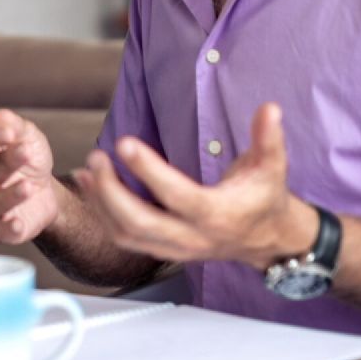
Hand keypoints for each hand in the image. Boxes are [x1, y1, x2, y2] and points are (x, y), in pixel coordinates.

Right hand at [0, 109, 58, 243]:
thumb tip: (1, 118)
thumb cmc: (30, 162)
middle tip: (26, 153)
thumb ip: (14, 124)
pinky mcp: (3, 228)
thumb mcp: (28, 135)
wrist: (48, 192)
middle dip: (7, 162)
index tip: (8, 134)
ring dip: (11, 194)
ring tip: (28, 186)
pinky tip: (17, 222)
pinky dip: (9, 228)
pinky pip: (1, 231)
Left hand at [73, 103, 317, 270]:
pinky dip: (102, 214)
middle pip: (141, 222)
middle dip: (111, 191)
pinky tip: (90, 185)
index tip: (125, 142)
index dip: (149, 170)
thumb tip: (269, 108)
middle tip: (96, 157)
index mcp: (217, 214)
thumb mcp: (272, 166)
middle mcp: (192, 236)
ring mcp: (175, 248)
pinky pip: (125, 238)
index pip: (177, 195)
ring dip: (101, 202)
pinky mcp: (163, 250)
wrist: (267, 239)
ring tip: (88, 168)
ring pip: (127, 233)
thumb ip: (268, 138)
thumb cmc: (264, 197)